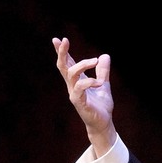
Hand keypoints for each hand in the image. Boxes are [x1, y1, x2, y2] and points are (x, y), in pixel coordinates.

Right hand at [52, 37, 116, 156]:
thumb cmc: (101, 106)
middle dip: (61, 53)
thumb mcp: (104, 85)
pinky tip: (99, 82)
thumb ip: (103, 71)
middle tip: (64, 40)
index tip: (56, 39)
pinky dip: (89, 82)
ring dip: (83, 64)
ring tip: (95, 61)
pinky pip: (80, 88)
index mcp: (77, 81)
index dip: (61, 52)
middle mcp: (72, 86)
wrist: (103, 123)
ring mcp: (74, 94)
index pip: (67, 64)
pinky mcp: (79, 102)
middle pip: (63, 66)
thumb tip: (104, 55)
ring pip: (71, 74)